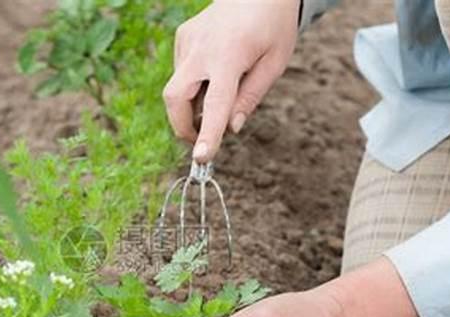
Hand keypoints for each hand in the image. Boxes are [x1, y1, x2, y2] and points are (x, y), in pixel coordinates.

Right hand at [163, 0, 299, 162]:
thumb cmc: (273, 25)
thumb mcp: (274, 62)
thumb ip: (251, 97)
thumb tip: (231, 128)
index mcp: (230, 55)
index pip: (215, 104)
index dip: (207, 135)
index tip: (200, 158)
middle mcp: (201, 48)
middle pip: (175, 98)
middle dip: (182, 125)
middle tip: (200, 140)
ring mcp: (187, 41)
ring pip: (176, 88)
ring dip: (192, 103)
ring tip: (220, 93)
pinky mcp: (182, 37)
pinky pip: (182, 72)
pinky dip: (194, 84)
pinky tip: (215, 70)